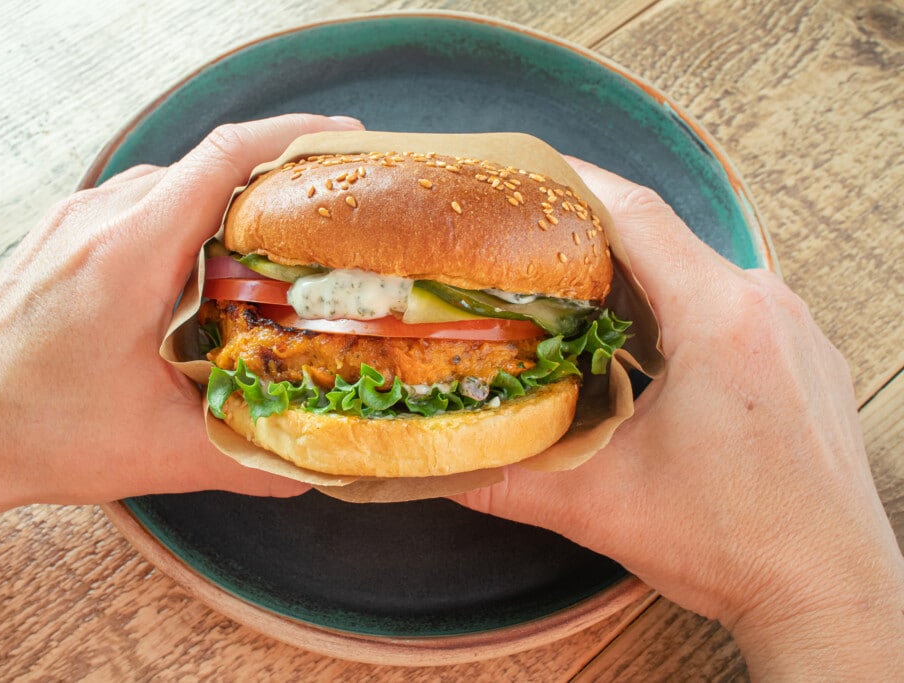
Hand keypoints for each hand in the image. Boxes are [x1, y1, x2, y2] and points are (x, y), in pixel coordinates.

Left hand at [0, 114, 362, 559]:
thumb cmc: (42, 432)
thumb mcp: (159, 452)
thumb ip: (247, 461)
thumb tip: (313, 470)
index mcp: (130, 254)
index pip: (223, 159)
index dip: (293, 137)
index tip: (346, 141)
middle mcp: (102, 218)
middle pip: (208, 165)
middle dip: (278, 176)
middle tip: (331, 210)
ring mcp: (78, 217)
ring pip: (176, 181)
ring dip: (231, 199)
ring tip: (279, 239)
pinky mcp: (66, 230)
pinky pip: (144, 200)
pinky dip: (191, 215)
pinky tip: (212, 262)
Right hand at [453, 159, 903, 676]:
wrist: (829, 592)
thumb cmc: (738, 544)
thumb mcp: (600, 506)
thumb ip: (504, 482)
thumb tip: (437, 469)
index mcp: (719, 318)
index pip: (636, 215)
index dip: (575, 185)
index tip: (528, 175)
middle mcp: (766, 306)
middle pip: (664, 240)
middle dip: (592, 241)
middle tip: (530, 249)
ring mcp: (793, 329)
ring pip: (697, 273)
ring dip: (636, 280)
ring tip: (574, 297)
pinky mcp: (803, 357)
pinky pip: (731, 305)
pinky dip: (679, 310)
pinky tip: (641, 345)